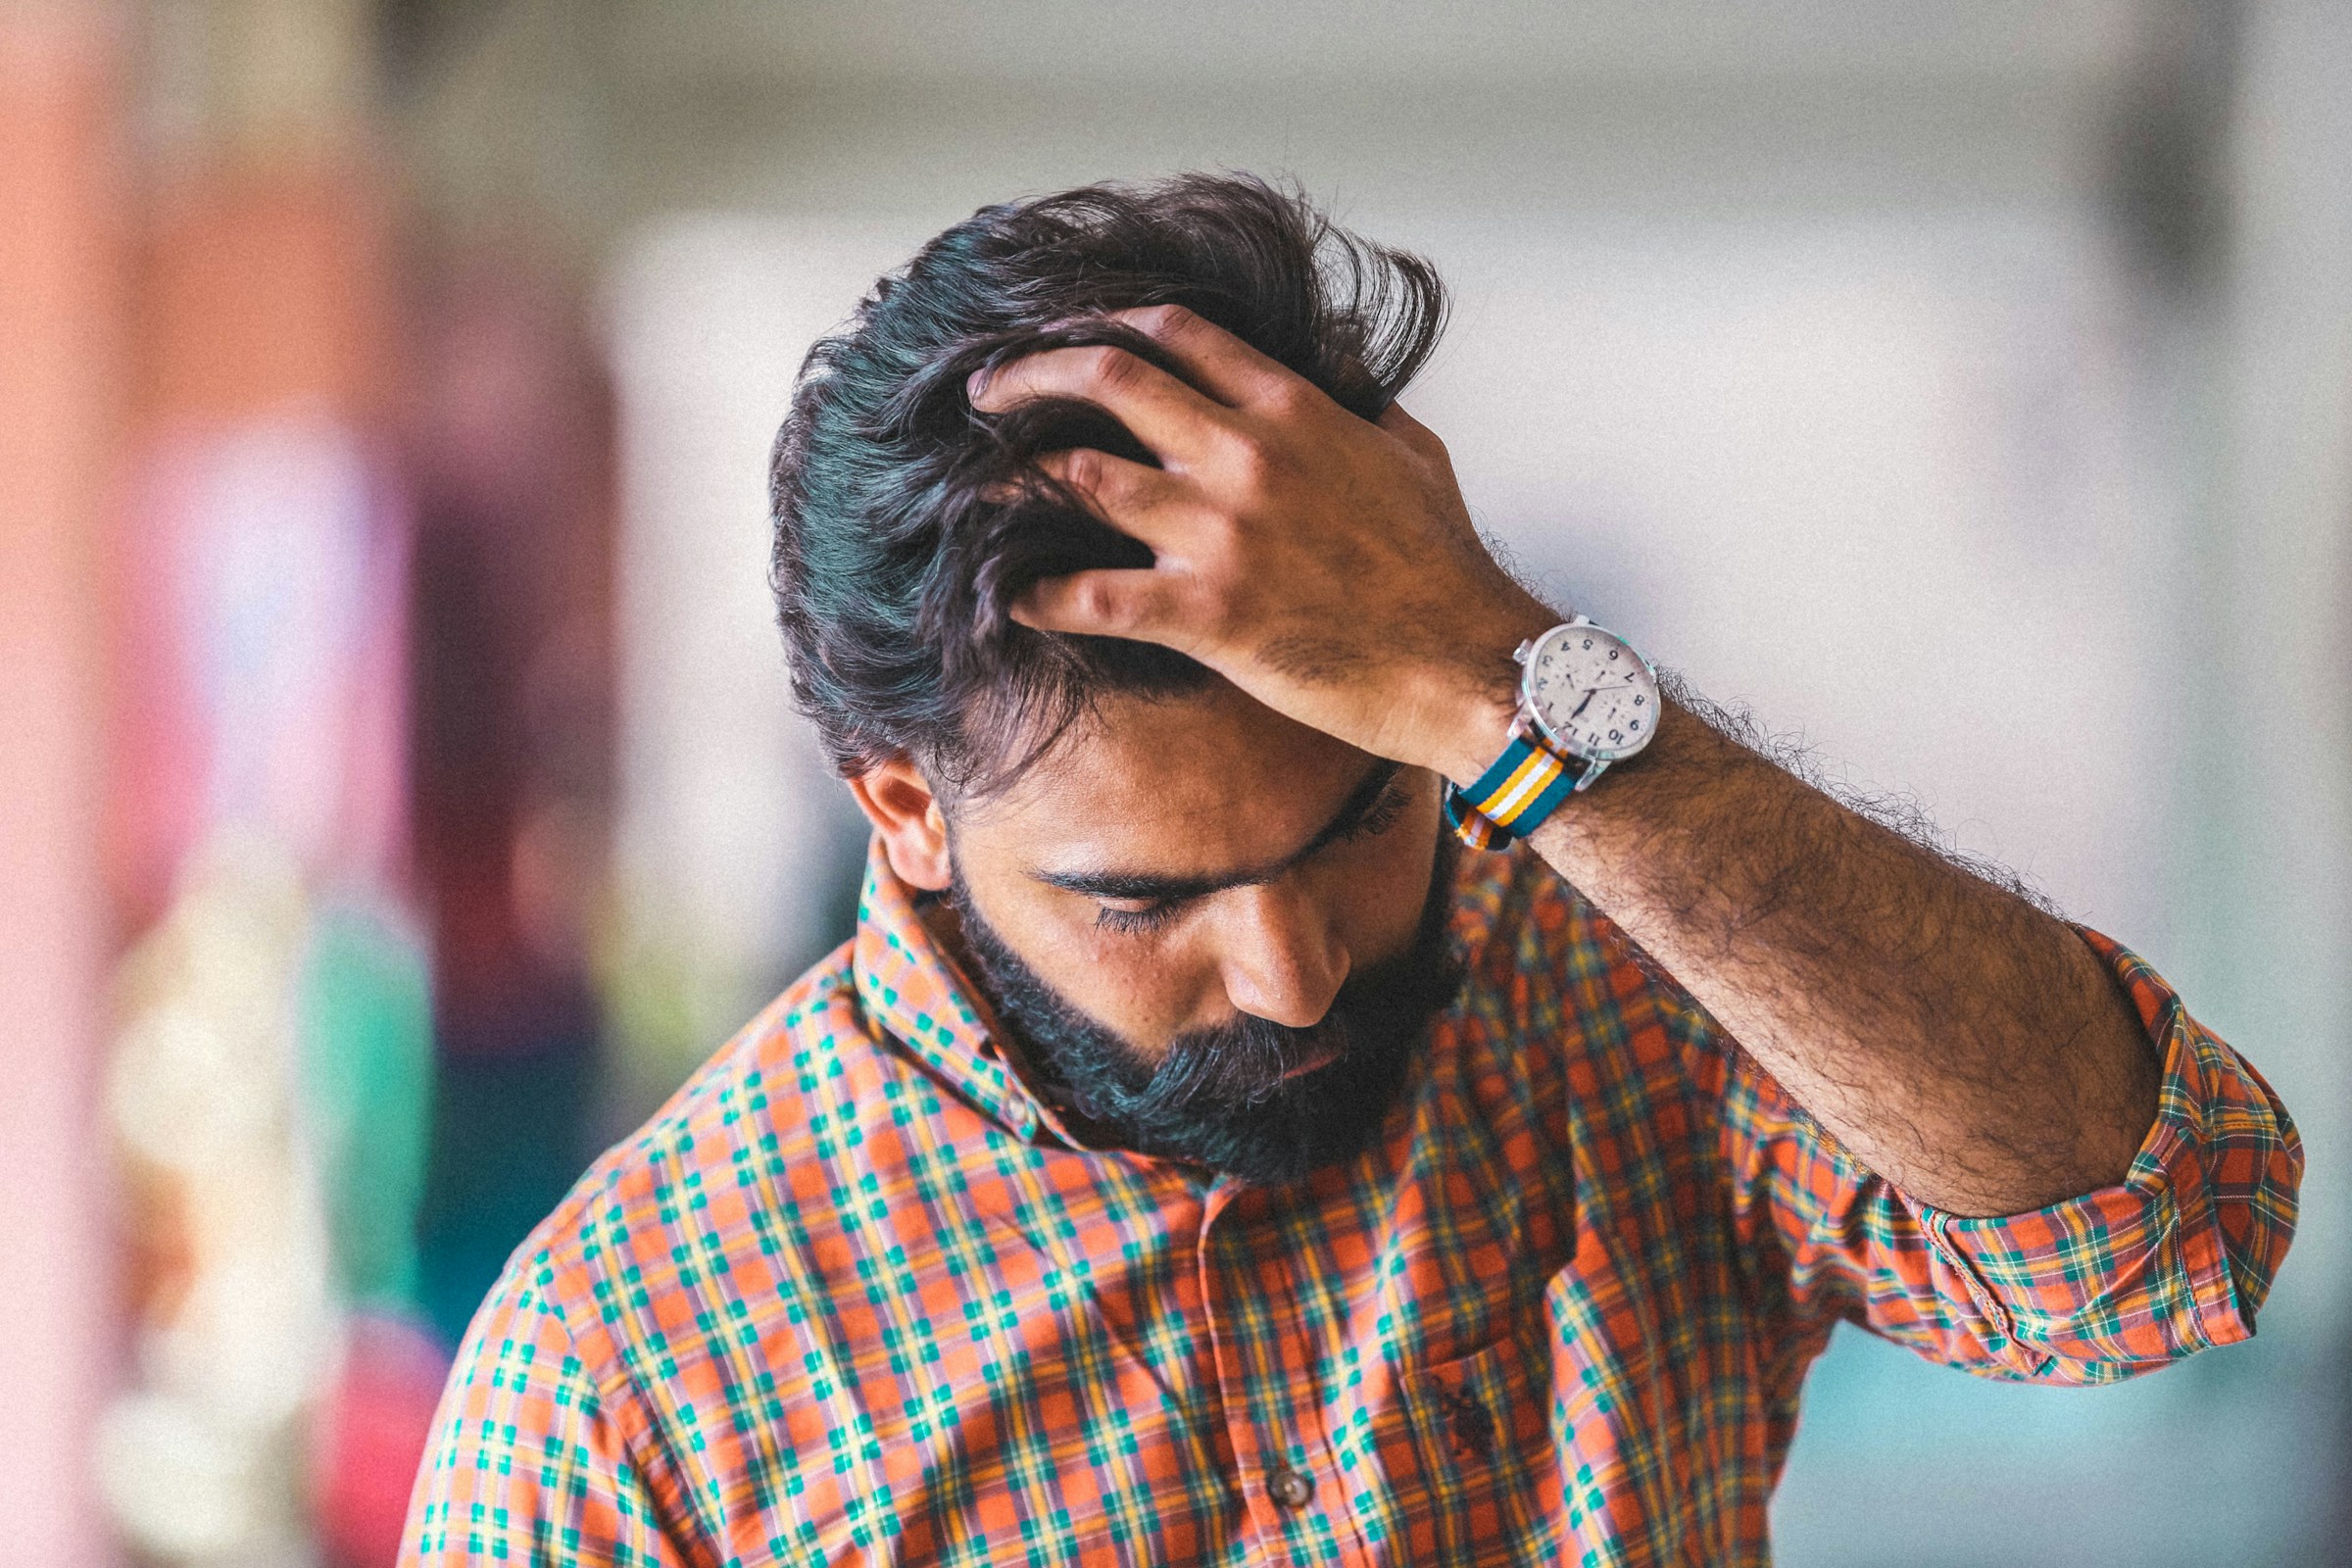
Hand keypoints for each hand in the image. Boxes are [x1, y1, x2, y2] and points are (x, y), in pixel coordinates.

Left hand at [969, 305, 1553, 781]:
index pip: (1174, 333)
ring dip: (1014, 478)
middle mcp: (1245, 454)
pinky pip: (1089, 595)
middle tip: (984, 393)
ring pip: (1080, 475)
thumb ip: (1359, 398)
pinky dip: (1036, 594)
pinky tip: (1007, 597)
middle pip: (1108, 378)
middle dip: (1030, 375)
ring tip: (977, 487)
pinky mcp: (1205, 614)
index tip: (1062, 338)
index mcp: (1291, 409)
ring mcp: (1220, 532)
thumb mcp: (1412, 452)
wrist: (1468, 663)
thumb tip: (1331, 358)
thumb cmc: (1446, 566)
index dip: (1102, 327)